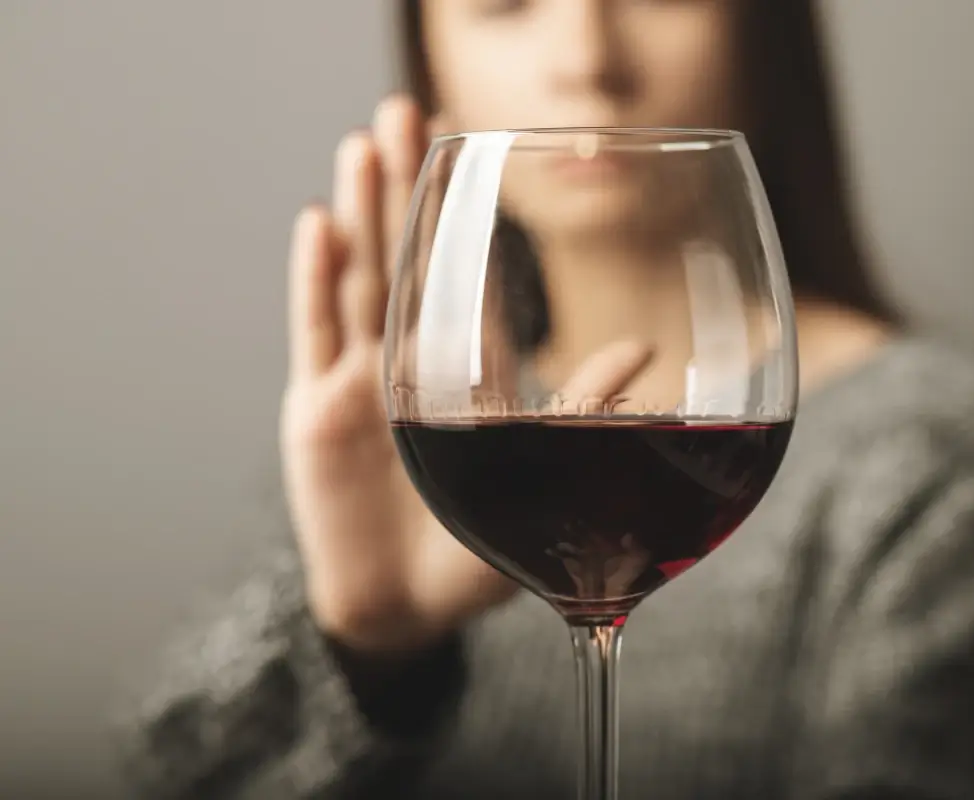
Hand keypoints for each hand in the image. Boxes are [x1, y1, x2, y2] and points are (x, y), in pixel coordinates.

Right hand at [280, 96, 650, 654]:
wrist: (407, 615)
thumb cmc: (480, 554)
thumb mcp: (543, 477)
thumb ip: (583, 410)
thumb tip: (643, 349)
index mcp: (467, 377)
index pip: (468, 277)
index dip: (465, 215)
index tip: (465, 147)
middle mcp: (411, 368)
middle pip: (406, 258)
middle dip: (406, 186)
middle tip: (404, 109)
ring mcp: (361, 385)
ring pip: (360, 280)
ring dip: (362, 213)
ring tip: (364, 143)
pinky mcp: (316, 415)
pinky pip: (314, 336)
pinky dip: (314, 281)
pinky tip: (320, 224)